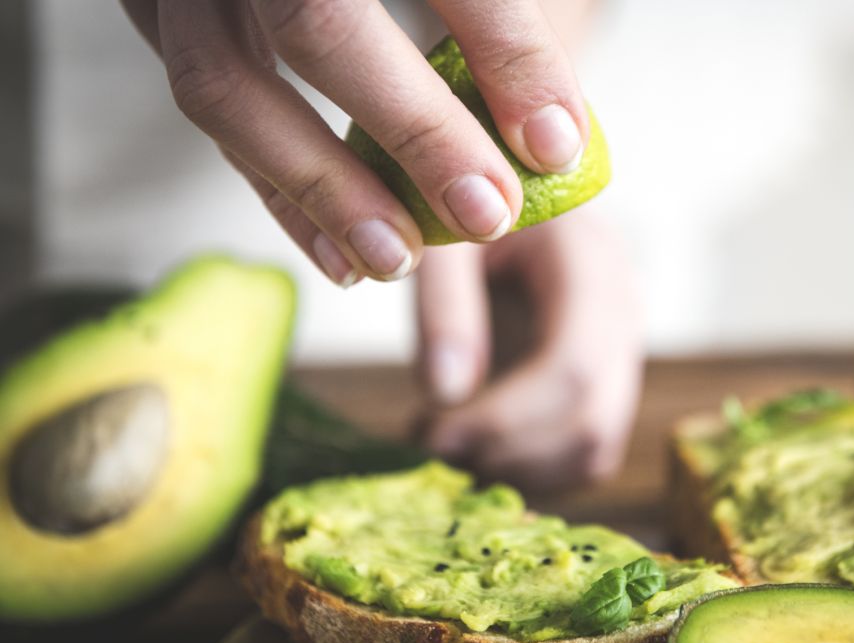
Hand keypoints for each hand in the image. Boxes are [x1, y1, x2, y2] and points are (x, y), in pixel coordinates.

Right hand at [120, 0, 588, 285]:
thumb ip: (491, 18)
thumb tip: (554, 132)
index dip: (508, 52)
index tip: (556, 142)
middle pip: (322, 24)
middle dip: (416, 131)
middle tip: (486, 214)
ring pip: (227, 83)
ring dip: (323, 188)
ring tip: (400, 258)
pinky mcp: (150, 8)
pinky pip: (203, 109)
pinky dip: (274, 191)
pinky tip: (339, 253)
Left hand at [418, 210, 642, 489]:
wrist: (498, 190)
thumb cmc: (465, 202)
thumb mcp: (442, 235)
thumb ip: (444, 305)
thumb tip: (445, 395)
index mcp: (591, 258)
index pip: (574, 365)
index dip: (506, 417)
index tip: (434, 433)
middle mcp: (624, 307)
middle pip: (592, 419)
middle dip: (507, 451)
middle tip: (431, 449)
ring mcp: (623, 348)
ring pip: (595, 449)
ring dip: (519, 470)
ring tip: (447, 447)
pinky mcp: (607, 380)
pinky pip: (586, 453)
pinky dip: (531, 469)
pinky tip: (476, 446)